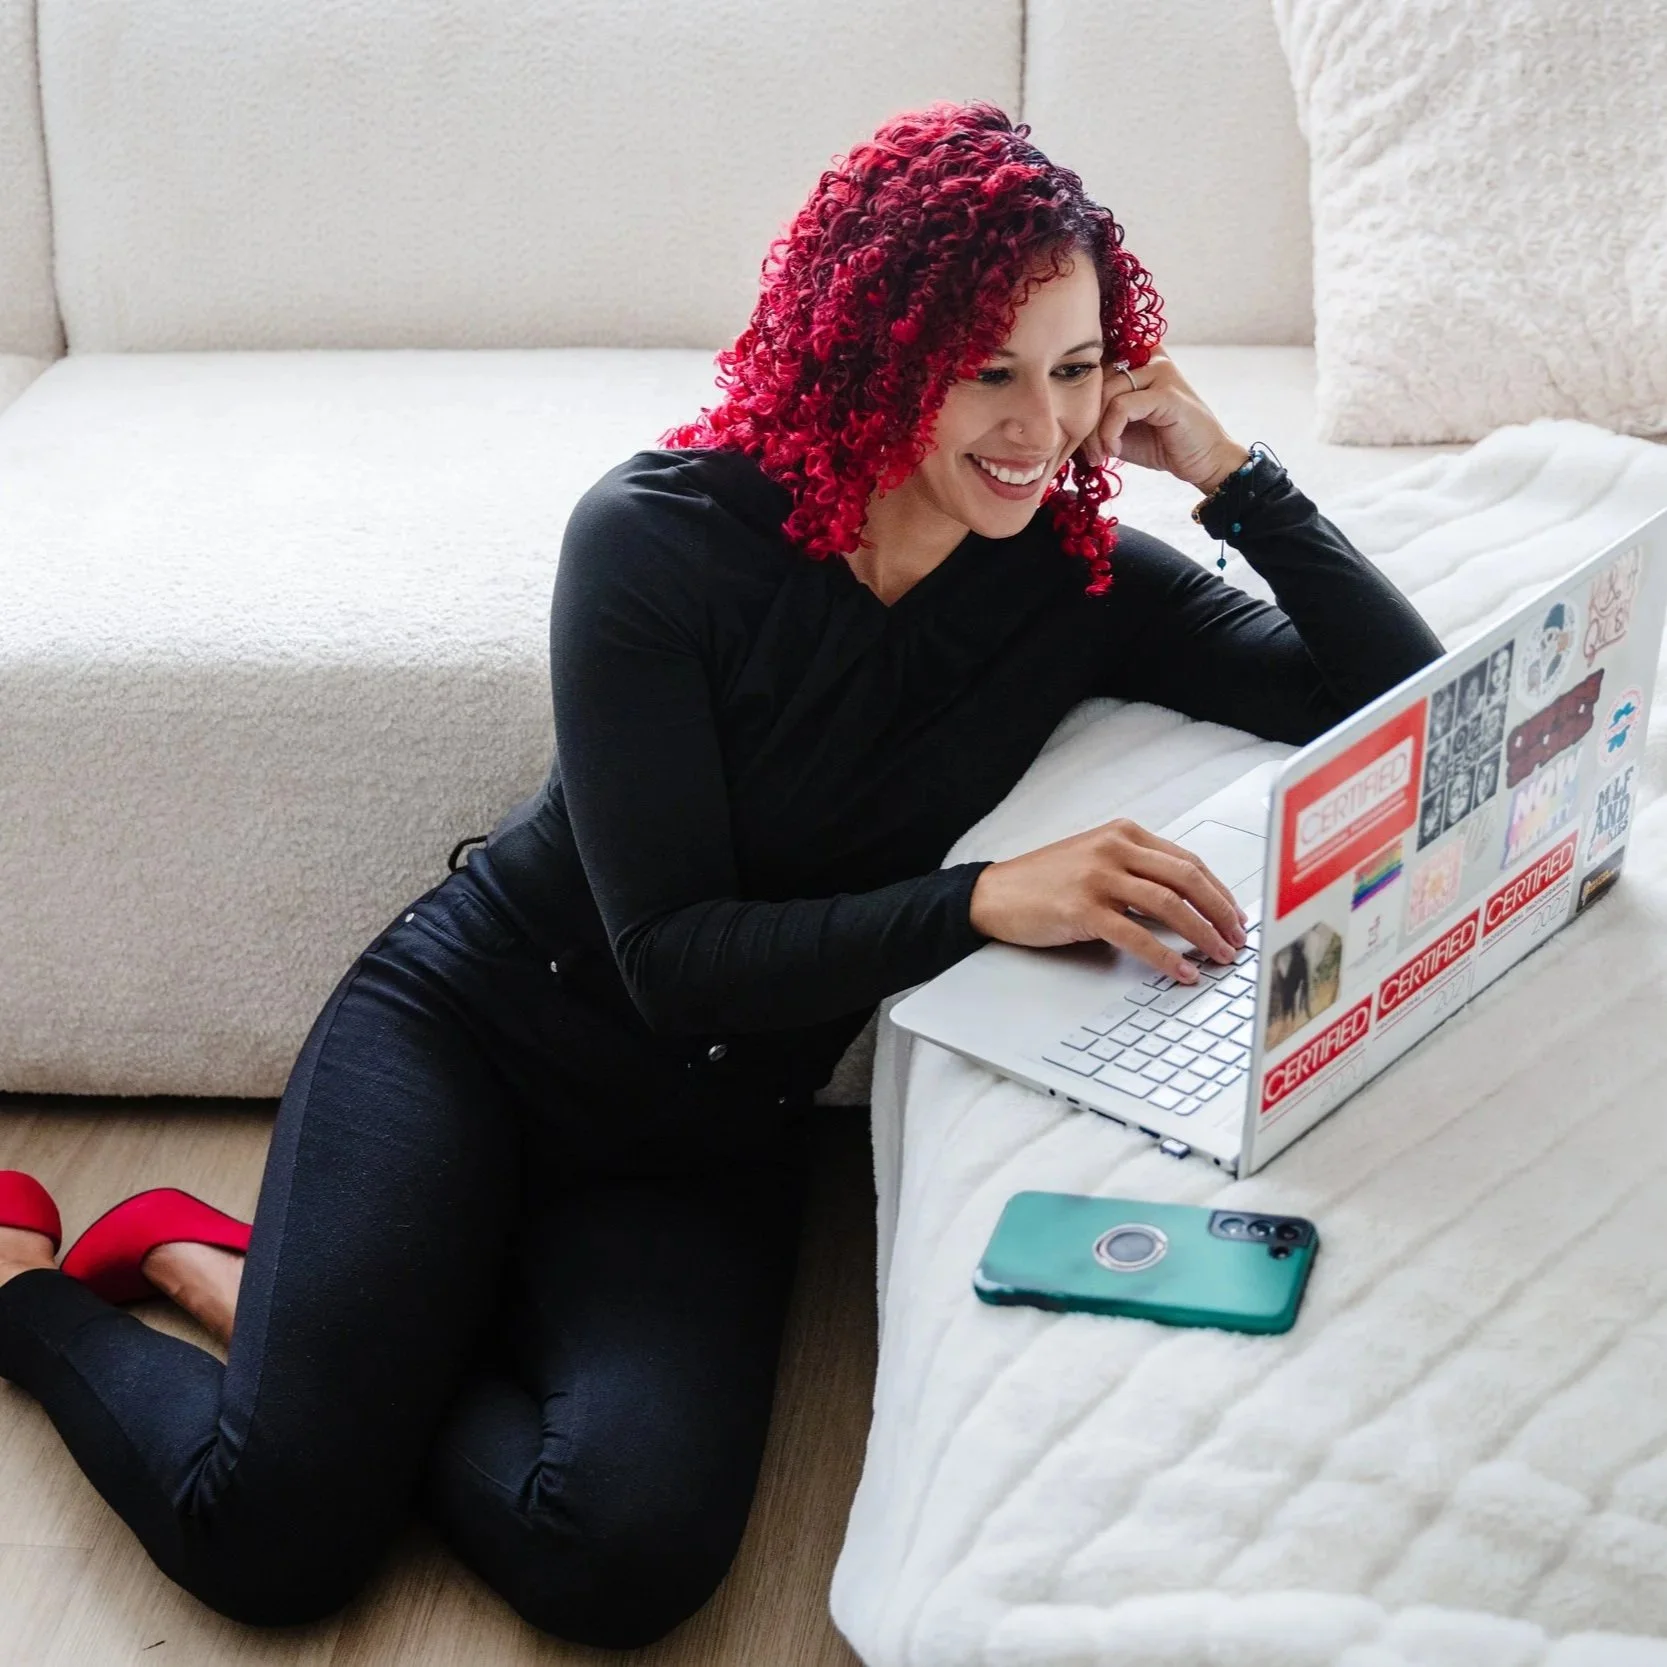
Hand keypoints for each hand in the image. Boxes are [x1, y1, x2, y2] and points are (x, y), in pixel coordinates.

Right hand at [968, 817, 1249, 983]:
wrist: (994, 894)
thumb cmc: (1043, 882)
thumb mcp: (1094, 861)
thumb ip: (1136, 873)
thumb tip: (1185, 906)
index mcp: (1123, 833)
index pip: (1187, 860)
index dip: (1219, 891)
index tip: (1235, 915)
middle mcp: (1114, 848)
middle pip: (1187, 878)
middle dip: (1220, 911)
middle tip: (1237, 938)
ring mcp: (1098, 877)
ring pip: (1169, 904)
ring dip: (1202, 933)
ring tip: (1218, 955)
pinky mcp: (1083, 909)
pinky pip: (1137, 935)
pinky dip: (1166, 956)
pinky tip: (1181, 971)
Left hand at [1077, 349, 1249, 492]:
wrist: (1203, 462)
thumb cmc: (1161, 444)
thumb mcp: (1119, 428)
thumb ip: (1096, 414)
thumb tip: (1062, 415)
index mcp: (1138, 359)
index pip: (1094, 366)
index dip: (1079, 400)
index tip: (1080, 437)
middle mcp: (1150, 356)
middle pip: (1097, 379)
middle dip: (1085, 421)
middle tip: (1091, 452)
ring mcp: (1161, 371)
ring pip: (1106, 392)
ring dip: (1096, 430)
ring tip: (1102, 454)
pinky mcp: (1167, 393)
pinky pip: (1121, 405)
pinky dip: (1110, 430)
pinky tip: (1115, 449)